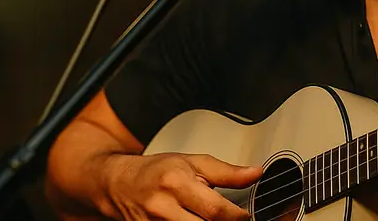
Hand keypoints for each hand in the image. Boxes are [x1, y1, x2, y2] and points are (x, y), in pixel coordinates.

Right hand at [102, 152, 261, 219]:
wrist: (121, 183)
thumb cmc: (158, 171)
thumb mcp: (194, 162)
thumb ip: (227, 172)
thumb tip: (256, 173)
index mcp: (176, 184)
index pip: (214, 209)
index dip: (237, 216)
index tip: (247, 215)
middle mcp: (162, 208)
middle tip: (233, 218)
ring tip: (213, 218)